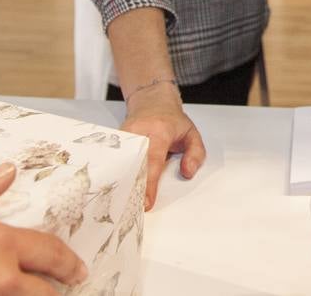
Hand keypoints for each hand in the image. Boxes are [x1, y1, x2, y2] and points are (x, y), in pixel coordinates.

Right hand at [121, 85, 205, 209]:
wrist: (151, 100)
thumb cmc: (172, 121)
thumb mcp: (191, 134)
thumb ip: (196, 154)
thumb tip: (187, 172)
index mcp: (158, 131)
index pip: (153, 160)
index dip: (149, 183)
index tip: (147, 203)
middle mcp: (137, 132)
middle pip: (132, 164)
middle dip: (133, 187)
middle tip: (133, 209)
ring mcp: (122, 135)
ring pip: (121, 163)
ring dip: (123, 183)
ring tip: (123, 203)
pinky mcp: (114, 140)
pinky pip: (115, 160)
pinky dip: (117, 175)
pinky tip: (117, 189)